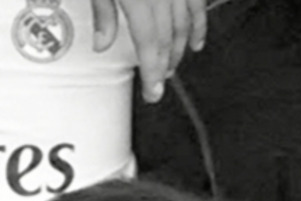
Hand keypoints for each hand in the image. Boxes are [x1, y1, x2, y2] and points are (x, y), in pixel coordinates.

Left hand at [89, 0, 207, 102]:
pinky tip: (196, 42)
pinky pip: (197, 3)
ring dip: (178, 50)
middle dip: (162, 66)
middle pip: (165, 37)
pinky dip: (199, 24)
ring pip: (183, 23)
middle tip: (157, 86)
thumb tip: (102, 44)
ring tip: (170, 69)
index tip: (152, 92)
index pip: (148, 42)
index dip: (151, 71)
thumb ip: (103, 11)